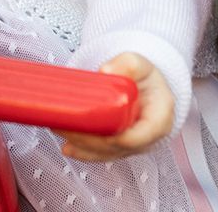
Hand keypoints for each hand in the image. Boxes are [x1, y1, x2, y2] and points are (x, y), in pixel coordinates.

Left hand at [55, 52, 173, 161]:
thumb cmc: (146, 76)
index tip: (95, 128)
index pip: (139, 136)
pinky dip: (83, 152)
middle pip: (116, 147)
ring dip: (81, 145)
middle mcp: (147, 138)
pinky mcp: (120, 147)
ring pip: (106, 152)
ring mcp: (133, 145)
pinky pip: (102, 154)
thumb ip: (127, 64)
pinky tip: (67, 148)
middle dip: (88, 139)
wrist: (147, 86)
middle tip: (63, 125)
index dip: (116, 137)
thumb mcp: (140, 63)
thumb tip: (105, 70)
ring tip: (58, 129)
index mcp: (159, 119)